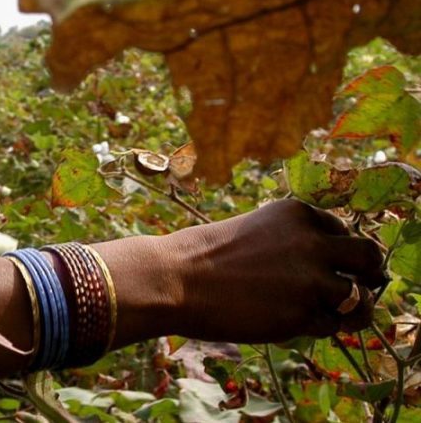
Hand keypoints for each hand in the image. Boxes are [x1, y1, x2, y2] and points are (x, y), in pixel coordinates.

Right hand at [97, 199, 386, 346]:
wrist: (174, 278)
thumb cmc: (201, 256)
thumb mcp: (251, 230)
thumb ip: (288, 242)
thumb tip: (319, 268)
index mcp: (295, 213)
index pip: (340, 229)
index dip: (335, 250)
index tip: (325, 264)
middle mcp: (312, 241)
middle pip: (368, 256)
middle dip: (367, 272)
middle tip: (356, 286)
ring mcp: (311, 278)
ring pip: (361, 297)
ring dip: (352, 308)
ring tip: (332, 315)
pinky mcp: (304, 313)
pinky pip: (331, 325)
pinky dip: (318, 327)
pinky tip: (290, 323)